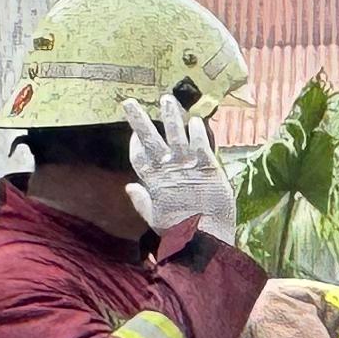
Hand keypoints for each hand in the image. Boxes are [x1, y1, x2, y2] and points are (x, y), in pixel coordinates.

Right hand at [127, 94, 238, 249]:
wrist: (206, 239)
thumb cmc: (180, 232)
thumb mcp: (154, 220)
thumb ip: (141, 201)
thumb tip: (129, 187)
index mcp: (154, 183)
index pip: (139, 157)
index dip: (135, 143)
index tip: (133, 132)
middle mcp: (169, 170)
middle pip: (150, 140)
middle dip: (140, 120)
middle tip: (131, 102)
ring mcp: (188, 166)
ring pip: (176, 135)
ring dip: (171, 116)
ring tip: (168, 98)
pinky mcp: (209, 167)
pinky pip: (201, 144)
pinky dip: (198, 131)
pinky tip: (196, 119)